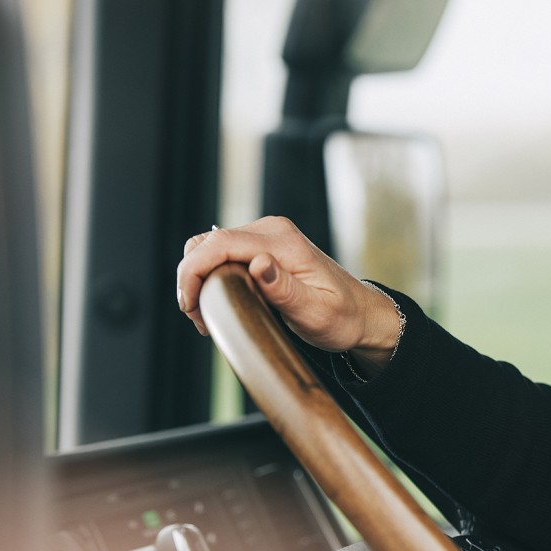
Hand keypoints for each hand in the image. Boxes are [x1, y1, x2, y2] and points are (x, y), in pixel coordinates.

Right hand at [176, 216, 400, 362]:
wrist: (361, 314)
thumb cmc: (342, 317)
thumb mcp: (316, 312)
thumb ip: (285, 289)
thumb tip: (258, 263)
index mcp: (284, 242)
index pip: (220, 243)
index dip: (193, 272)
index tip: (190, 306)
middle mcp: (272, 231)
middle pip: (208, 242)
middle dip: (192, 278)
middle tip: (200, 320)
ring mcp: (267, 236)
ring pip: (210, 247)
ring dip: (200, 279)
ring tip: (208, 316)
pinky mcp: (263, 247)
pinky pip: (223, 254)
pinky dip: (212, 276)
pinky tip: (220, 303)